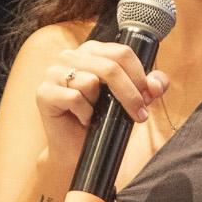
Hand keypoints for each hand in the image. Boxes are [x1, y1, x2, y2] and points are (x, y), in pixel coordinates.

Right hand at [37, 41, 169, 164]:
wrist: (77, 150)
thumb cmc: (103, 121)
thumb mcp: (131, 101)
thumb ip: (148, 87)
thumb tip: (157, 84)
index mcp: (92, 51)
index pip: (122, 52)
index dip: (140, 76)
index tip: (148, 96)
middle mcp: (70, 55)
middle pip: (111, 67)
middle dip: (130, 94)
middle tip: (139, 115)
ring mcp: (53, 72)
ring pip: (91, 82)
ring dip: (101, 106)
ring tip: (98, 114)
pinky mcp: (43, 92)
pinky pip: (74, 98)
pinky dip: (84, 113)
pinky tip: (84, 119)